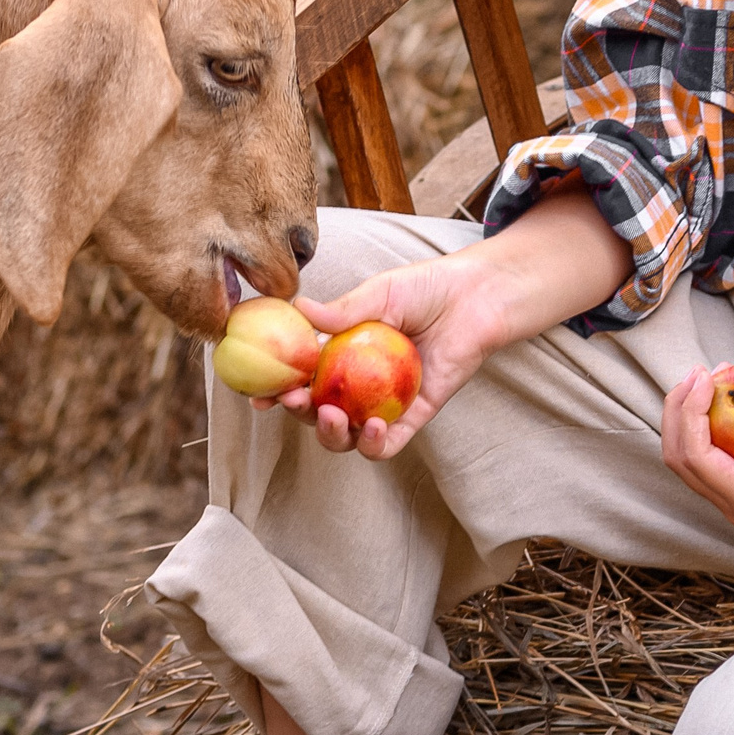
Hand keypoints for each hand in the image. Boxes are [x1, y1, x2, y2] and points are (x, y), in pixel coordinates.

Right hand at [256, 253, 512, 461]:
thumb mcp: (379, 294)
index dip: (277, 391)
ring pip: (348, 437)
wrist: (475, 299)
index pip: (300, 379)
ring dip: (333, 436)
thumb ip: (341, 310)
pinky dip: (376, 445)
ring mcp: (384, 403)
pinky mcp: (415, 416)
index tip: (259, 396)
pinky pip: (390, 445)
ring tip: (336, 416)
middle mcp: (357, 384)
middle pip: (318, 414)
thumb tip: (296, 308)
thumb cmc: (426, 289)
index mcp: (340, 355)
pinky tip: (376, 428)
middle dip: (301, 416)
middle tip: (298, 401)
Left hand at [660, 354, 733, 546]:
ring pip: (690, 461)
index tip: (705, 376)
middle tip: (699, 373)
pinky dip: (706, 428)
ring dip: (690, 419)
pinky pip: (709, 459)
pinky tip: (727, 400)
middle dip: (680, 412)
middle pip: (680, 460)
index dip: (690, 411)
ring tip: (709, 381)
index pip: (694, 455)